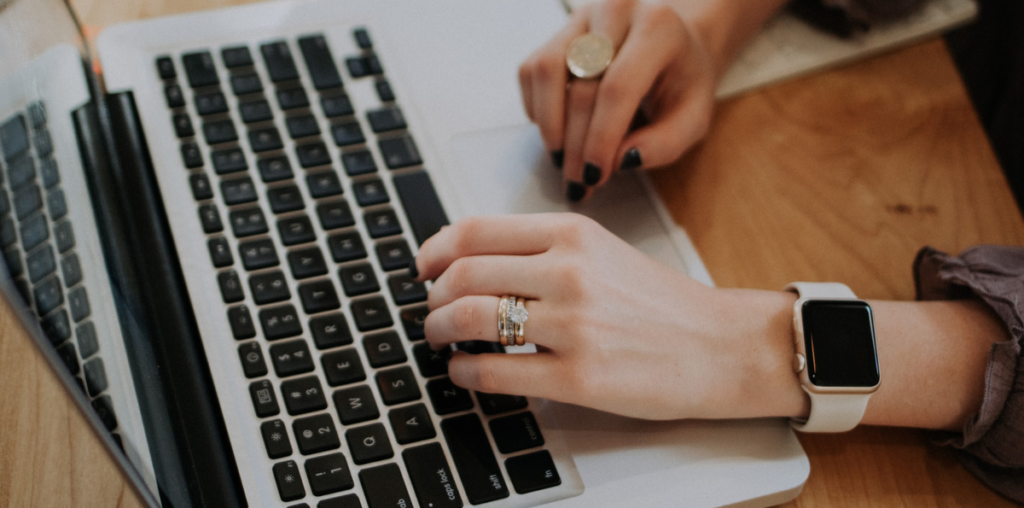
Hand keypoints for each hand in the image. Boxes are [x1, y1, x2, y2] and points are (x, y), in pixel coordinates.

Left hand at [413, 214, 805, 419]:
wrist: (721, 346)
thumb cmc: (661, 303)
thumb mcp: (603, 252)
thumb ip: (542, 250)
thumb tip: (472, 261)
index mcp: (572, 234)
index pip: (475, 230)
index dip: (434, 250)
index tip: (423, 267)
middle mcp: (569, 272)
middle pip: (463, 274)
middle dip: (432, 296)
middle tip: (431, 310)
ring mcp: (573, 325)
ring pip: (470, 319)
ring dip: (439, 331)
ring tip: (440, 340)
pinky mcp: (579, 377)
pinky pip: (495, 372)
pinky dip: (464, 373)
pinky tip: (464, 373)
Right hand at [518, 0, 716, 201]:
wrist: (674, 43)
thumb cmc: (682, 81)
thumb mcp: (693, 118)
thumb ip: (664, 144)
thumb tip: (621, 161)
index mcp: (658, 28)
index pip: (618, 87)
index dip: (601, 138)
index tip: (595, 176)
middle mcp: (616, 11)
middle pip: (581, 86)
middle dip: (576, 145)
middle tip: (578, 181)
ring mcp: (582, 17)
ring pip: (546, 72)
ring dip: (549, 125)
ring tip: (562, 158)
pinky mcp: (558, 31)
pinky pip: (532, 71)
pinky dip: (537, 108)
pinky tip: (558, 130)